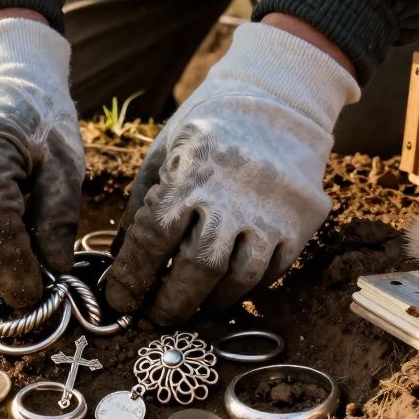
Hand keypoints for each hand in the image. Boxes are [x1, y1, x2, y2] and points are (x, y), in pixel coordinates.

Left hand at [106, 21, 360, 324]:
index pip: (154, 237)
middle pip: (199, 267)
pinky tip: (223, 291)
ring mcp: (271, 214)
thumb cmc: (208, 128)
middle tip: (153, 318)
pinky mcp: (299, 226)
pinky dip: (243, 290)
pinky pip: (270, 273)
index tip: (119, 299)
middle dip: (171, 303)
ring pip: (239, 279)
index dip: (132, 275)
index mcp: (192, 174)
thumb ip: (142, 205)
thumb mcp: (164, 153)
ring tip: (189, 307)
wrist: (280, 101)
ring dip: (209, 303)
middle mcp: (234, 197)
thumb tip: (120, 260)